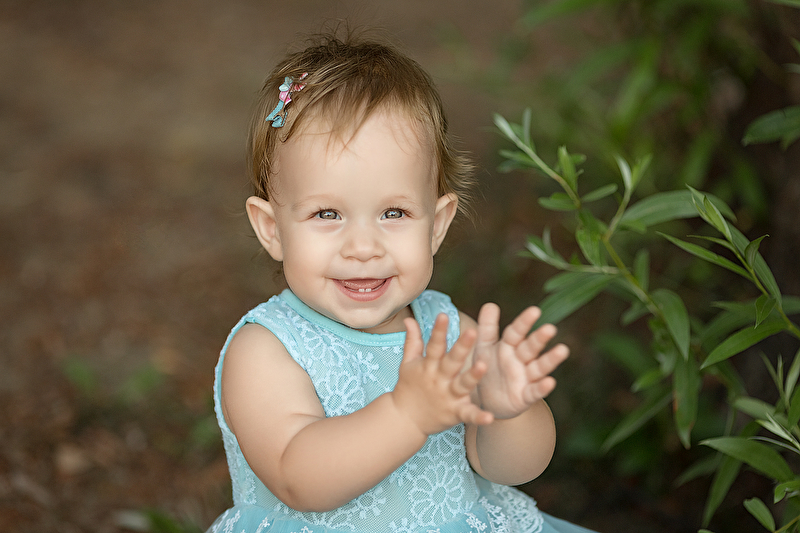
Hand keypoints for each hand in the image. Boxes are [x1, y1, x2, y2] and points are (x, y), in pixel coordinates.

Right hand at [391, 314, 493, 435]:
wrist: (404, 420)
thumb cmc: (409, 387)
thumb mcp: (408, 363)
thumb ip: (412, 341)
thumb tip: (409, 319)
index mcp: (429, 365)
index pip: (434, 345)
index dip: (438, 330)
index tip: (443, 315)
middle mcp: (439, 379)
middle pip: (451, 361)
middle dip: (461, 347)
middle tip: (472, 332)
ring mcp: (447, 396)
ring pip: (462, 384)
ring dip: (473, 376)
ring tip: (484, 366)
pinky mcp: (455, 413)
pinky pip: (468, 414)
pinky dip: (478, 416)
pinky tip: (489, 417)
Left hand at [473, 303, 568, 418]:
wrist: (486, 400)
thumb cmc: (487, 368)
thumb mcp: (483, 347)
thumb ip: (487, 327)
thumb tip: (491, 304)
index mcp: (509, 346)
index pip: (517, 332)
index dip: (524, 322)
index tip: (534, 310)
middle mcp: (520, 360)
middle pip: (530, 347)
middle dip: (539, 338)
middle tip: (550, 328)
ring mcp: (525, 378)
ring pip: (539, 367)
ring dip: (550, 359)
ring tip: (562, 350)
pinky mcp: (525, 397)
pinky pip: (534, 391)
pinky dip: (542, 387)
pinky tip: (550, 382)